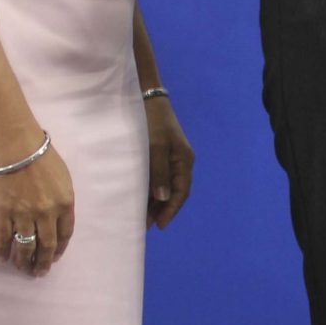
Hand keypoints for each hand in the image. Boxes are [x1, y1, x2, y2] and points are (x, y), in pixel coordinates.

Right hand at [0, 137, 75, 276]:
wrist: (15, 145)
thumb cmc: (42, 157)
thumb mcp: (64, 179)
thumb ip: (62, 201)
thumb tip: (58, 219)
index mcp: (66, 204)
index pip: (65, 235)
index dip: (59, 250)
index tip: (54, 258)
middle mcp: (47, 213)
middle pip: (46, 245)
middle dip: (42, 262)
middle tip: (38, 273)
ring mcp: (24, 214)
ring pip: (24, 245)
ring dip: (23, 261)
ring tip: (22, 269)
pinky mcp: (2, 212)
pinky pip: (3, 237)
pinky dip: (2, 250)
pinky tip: (2, 258)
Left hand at [147, 95, 194, 228]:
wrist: (146, 99)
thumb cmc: (152, 123)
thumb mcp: (155, 148)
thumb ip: (159, 173)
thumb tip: (163, 198)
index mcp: (184, 161)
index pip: (181, 192)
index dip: (171, 209)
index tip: (159, 225)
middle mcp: (181, 162)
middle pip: (174, 191)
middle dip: (162, 209)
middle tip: (146, 225)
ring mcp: (171, 158)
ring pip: (165, 186)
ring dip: (155, 201)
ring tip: (142, 216)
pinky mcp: (160, 154)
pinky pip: (158, 178)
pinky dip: (151, 190)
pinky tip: (140, 197)